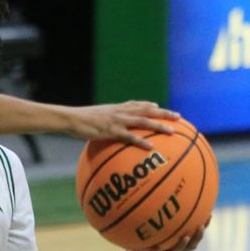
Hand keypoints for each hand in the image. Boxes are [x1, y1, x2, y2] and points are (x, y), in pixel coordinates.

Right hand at [64, 101, 179, 148]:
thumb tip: (104, 129)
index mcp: (116, 108)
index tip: (160, 107)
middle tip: (178, 116)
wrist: (71, 118)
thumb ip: (103, 122)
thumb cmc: (79, 121)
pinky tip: (151, 146)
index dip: (149, 105)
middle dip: (163, 113)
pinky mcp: (112, 130)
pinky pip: (130, 136)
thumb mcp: (93, 118)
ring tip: (172, 131)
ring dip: (159, 125)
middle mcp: (120, 111)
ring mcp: (117, 120)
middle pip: (147, 110)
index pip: (137, 104)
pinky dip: (141, 141)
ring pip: (143, 121)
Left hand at [115, 223, 206, 250]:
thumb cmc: (139, 245)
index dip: (201, 228)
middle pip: (189, 247)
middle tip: (201, 226)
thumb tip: (160, 197)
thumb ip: (155, 219)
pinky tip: (156, 249)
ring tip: (186, 236)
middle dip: (197, 237)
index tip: (209, 215)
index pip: (192, 237)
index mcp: (173, 246)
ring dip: (181, 245)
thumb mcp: (148, 231)